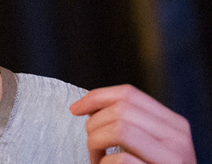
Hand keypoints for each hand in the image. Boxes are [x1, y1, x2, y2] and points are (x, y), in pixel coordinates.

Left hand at [71, 84, 195, 163]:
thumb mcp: (146, 144)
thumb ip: (127, 123)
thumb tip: (87, 105)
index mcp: (173, 125)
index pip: (129, 94)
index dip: (96, 98)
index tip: (75, 109)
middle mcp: (177, 138)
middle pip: (120, 110)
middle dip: (94, 126)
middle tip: (93, 146)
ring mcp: (172, 158)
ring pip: (118, 129)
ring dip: (96, 144)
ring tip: (97, 159)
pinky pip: (120, 159)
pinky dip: (103, 163)